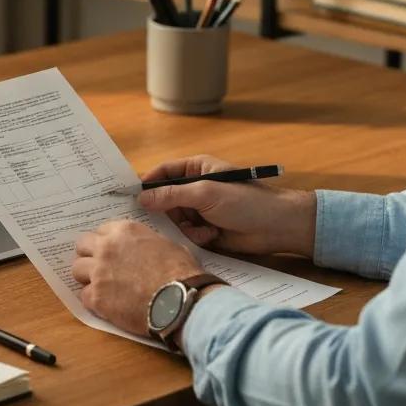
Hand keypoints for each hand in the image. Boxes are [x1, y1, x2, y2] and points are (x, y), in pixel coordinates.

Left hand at [72, 220, 204, 336]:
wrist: (179, 300)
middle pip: (82, 246)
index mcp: (124, 231)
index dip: (106, 242)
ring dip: (88, 277)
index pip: (101, 231)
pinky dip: (94, 300)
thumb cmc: (180, 272)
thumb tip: (143, 249)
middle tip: (101, 267)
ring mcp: (98, 272)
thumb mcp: (165, 244)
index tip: (111, 252)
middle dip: (90, 255)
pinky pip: (84, 296)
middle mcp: (106, 247)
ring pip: (77, 270)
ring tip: (102, 286)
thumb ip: (145, 242)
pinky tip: (107, 304)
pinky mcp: (96, 297)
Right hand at [139, 155, 316, 259]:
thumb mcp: (206, 193)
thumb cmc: (246, 201)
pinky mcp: (206, 230)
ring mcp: (200, 209)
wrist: (277, 227)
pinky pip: (186, 234)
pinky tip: (211, 236)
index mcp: (196, 169)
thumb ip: (172, 195)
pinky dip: (196, 237)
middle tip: (165, 221)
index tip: (129, 196)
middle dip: (166, 212)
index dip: (146, 183)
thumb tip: (142, 198)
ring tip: (202, 229)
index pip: (163, 172)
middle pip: (165, 199)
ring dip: (185, 227)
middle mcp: (195, 188)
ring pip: (174, 220)